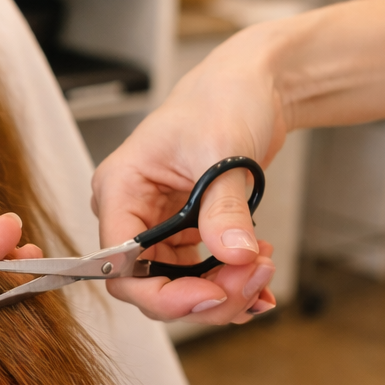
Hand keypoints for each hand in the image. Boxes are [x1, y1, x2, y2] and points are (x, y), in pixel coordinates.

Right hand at [91, 35, 284, 323]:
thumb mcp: (222, 153)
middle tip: (256, 278)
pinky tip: (259, 275)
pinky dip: (230, 281)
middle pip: (150, 284)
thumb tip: (235, 257)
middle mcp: (130, 211)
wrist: (251, 88)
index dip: (162, 294)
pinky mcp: (182, 230)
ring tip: (265, 268)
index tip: (213, 296)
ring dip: (224, 289)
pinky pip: (198, 273)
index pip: (120, 266)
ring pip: (178, 285)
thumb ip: (224, 209)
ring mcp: (156, 224)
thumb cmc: (222, 100)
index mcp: (120, 189)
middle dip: (206, 293)